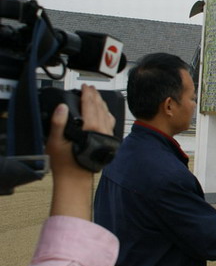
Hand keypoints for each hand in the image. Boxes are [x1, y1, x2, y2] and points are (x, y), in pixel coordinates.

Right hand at [47, 85, 114, 218]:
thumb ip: (58, 122)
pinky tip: (103, 113)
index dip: (87, 93)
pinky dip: (106, 114)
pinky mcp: (109, 141)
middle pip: (100, 107)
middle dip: (95, 96)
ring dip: (102, 104)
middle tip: (90, 88)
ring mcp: (108, 135)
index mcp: (91, 128)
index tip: (85, 86)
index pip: (90, 104)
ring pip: (107, 114)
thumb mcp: (55, 141)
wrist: (76, 178)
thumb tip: (61, 107)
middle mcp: (103, 130)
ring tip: (96, 97)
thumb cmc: (65, 163)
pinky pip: (110, 123)